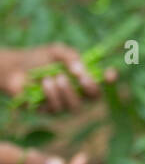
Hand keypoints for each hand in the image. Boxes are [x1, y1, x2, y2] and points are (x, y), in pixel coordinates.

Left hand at [0, 44, 116, 112]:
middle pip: (94, 99)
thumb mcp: (57, 51)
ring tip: (56, 77)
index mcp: (84, 78)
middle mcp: (78, 94)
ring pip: (75, 107)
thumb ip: (71, 57)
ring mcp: (64, 105)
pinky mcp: (49, 112)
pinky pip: (56, 108)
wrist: (15, 68)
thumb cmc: (39, 58)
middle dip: (90, 88)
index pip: (104, 82)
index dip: (111, 80)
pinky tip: (44, 82)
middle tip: (82, 77)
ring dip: (68, 91)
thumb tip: (81, 69)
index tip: (110, 73)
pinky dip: (51, 94)